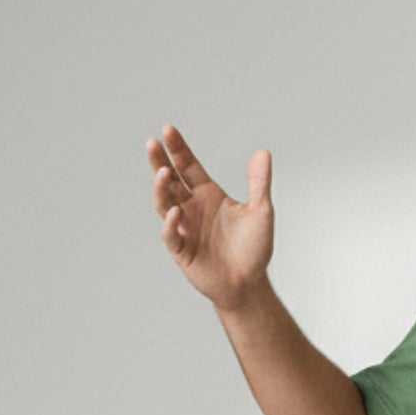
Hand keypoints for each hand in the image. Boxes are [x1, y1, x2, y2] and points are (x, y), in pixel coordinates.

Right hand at [146, 124, 272, 310]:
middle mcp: (192, 208)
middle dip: (159, 162)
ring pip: (165, 204)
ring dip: (161, 189)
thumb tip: (263, 152)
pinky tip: (177, 212)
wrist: (249, 285)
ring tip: (163, 173)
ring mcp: (184, 228)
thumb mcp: (261, 213)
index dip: (177, 149)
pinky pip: (171, 236)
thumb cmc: (254, 250)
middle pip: (169, 180)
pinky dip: (171, 224)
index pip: (187, 166)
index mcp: (207, 195)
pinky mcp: (182, 251)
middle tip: (152, 144)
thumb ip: (258, 183)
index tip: (168, 130)